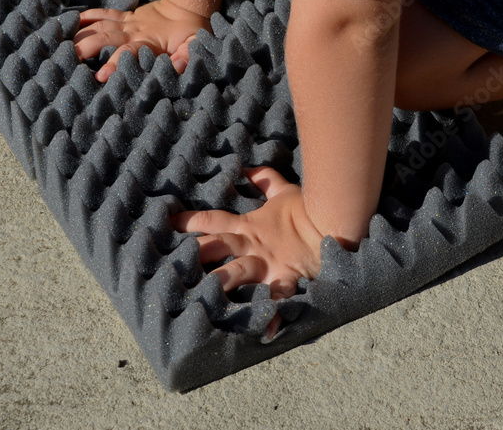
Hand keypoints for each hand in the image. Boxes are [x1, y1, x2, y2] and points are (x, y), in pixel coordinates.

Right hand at [75, 0, 211, 81]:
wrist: (187, 5)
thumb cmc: (191, 31)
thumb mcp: (194, 45)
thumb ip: (186, 56)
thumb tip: (179, 68)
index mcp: (148, 42)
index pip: (128, 53)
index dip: (114, 64)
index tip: (100, 76)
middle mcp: (134, 31)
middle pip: (104, 38)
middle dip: (86, 48)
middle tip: (68, 60)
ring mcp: (128, 23)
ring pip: (99, 26)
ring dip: (81, 34)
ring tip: (62, 46)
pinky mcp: (125, 17)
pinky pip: (103, 14)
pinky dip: (87, 17)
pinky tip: (69, 23)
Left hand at [173, 167, 323, 336]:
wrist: (334, 220)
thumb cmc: (307, 208)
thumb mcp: (284, 191)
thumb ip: (265, 179)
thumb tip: (249, 168)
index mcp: (249, 227)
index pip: (213, 221)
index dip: (190, 221)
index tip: (168, 223)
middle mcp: (253, 247)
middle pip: (216, 248)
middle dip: (193, 255)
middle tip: (169, 265)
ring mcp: (268, 265)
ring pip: (238, 272)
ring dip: (221, 282)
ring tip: (201, 296)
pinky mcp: (287, 279)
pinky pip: (278, 299)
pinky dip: (273, 316)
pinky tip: (266, 333)